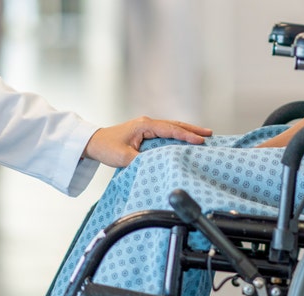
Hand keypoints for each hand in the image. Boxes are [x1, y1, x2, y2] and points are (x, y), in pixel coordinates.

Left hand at [83, 116, 211, 166]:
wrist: (93, 143)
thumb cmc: (107, 147)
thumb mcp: (124, 157)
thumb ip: (141, 160)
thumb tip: (158, 164)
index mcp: (144, 125)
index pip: (170, 130)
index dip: (186, 136)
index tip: (200, 141)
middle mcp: (147, 123)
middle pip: (175, 125)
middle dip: (192, 130)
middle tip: (210, 134)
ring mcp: (146, 127)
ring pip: (171, 127)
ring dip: (186, 131)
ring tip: (203, 135)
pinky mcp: (144, 133)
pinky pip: (165, 133)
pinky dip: (177, 135)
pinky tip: (184, 140)